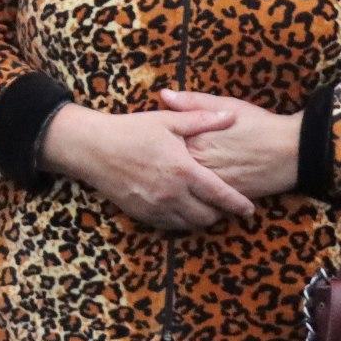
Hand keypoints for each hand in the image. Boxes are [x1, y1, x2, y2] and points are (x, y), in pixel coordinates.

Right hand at [39, 103, 257, 231]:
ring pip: (189, 225)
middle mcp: (172, 193)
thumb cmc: (130, 130)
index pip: (221, 195)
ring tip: (202, 207)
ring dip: (200, 219)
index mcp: (183, 170)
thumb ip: (201, 119)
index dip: (238, 205)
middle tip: (222, 205)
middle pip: (208, 216)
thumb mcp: (166, 121)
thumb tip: (230, 115)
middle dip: (220, 213)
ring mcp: (155, 206)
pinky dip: (179, 221)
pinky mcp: (141, 213)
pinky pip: (169, 225)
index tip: (250, 210)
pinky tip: (179, 208)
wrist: (91, 148)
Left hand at [159, 90, 302, 201]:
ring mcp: (213, 184)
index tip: (146, 147)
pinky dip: (193, 201)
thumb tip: (164, 94)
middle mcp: (201, 165)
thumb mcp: (226, 106)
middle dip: (159, 169)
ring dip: (173, 188)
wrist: (294, 150)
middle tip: (148, 170)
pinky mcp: (227, 198)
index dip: (153, 146)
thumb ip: (192, 103)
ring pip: (183, 190)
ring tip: (165, 185)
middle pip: (169, 170)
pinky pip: (202, 203)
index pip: (162, 146)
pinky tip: (187, 198)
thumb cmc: (259, 124)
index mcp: (195, 140)